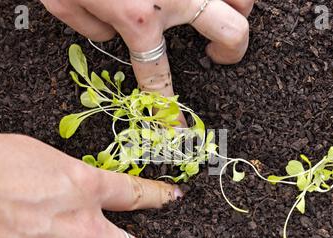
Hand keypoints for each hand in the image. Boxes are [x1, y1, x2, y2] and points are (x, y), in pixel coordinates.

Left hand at [41, 0, 254, 124]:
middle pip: (231, 36)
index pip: (159, 77)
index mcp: (140, 18)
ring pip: (244, 0)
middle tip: (217, 57)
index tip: (177, 130)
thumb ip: (88, 28)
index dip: (170, 111)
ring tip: (220, 14)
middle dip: (231, 54)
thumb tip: (109, 38)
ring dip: (237, 12)